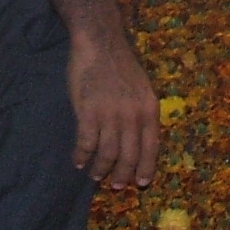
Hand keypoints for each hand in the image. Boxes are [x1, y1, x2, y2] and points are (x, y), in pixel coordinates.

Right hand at [68, 29, 158, 188]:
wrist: (100, 43)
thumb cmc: (121, 65)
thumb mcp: (143, 89)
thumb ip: (141, 113)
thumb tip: (139, 140)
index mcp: (149, 109)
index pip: (151, 147)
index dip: (146, 168)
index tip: (142, 183)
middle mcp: (133, 116)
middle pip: (129, 155)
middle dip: (122, 175)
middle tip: (116, 185)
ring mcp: (111, 115)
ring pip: (107, 154)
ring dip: (101, 169)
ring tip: (95, 175)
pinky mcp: (88, 112)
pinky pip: (86, 143)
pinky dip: (81, 155)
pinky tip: (78, 161)